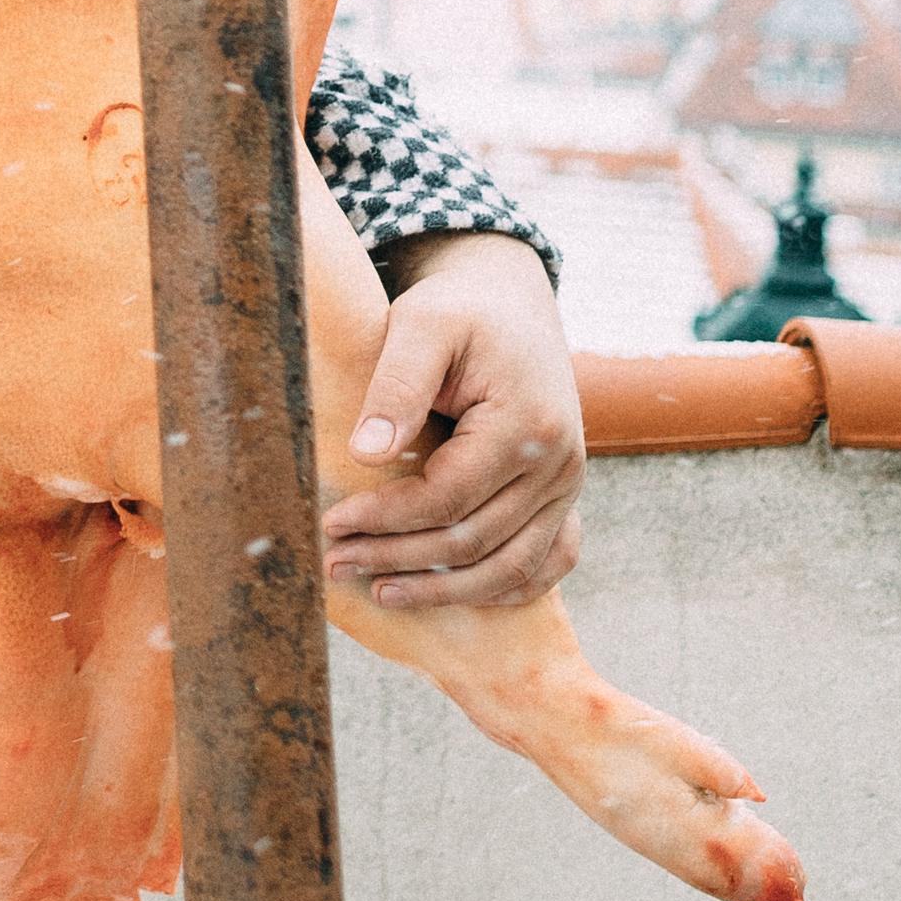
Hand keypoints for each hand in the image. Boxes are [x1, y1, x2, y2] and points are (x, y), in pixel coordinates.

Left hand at [323, 230, 581, 617]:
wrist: (511, 304)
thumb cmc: (462, 310)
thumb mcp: (423, 323)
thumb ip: (396, 384)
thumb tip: (366, 454)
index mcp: (528, 424)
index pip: (447, 498)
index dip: (385, 518)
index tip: (332, 522)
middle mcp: (560, 465)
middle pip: (473, 541)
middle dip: (398, 558)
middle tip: (334, 562)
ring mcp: (568, 487)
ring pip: (511, 567)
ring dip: (443, 590)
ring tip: (380, 592)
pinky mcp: (563, 497)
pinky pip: (546, 563)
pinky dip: (502, 589)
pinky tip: (451, 596)